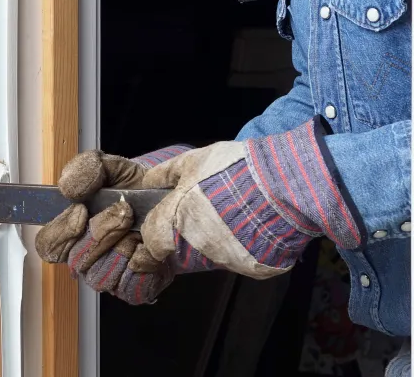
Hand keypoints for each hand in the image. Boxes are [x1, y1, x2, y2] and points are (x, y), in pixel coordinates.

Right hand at [35, 145, 191, 303]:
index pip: (47, 245)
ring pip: (101, 275)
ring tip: (138, 227)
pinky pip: (128, 286)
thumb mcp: (108, 167)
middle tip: (124, 211)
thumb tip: (66, 189)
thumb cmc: (131, 186)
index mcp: (69, 230)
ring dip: (123, 247)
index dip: (60, 232)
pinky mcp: (132, 289)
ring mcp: (106, 276)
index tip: (81, 211)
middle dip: (102, 232)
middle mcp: (84, 258)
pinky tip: (148, 246)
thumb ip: (84, 169)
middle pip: (77, 259)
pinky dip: (142, 264)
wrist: (167, 201)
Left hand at [140, 120, 363, 278]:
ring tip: (229, 214)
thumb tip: (147, 181)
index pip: (151, 242)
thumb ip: (165, 173)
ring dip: (212, 240)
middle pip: (181, 249)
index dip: (154, 231)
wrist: (283, 184)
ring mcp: (226, 260)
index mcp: (176, 222)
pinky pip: (238, 258)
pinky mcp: (253, 268)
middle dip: (184, 234)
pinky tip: (248, 225)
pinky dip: (239, 245)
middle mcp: (197, 247)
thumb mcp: (192, 161)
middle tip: (202, 211)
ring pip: (209, 255)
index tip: (161, 222)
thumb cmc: (231, 169)